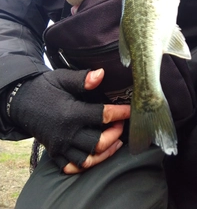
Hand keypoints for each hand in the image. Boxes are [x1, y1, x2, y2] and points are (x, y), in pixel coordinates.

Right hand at [9, 68, 129, 172]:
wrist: (22, 102)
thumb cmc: (44, 88)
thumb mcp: (61, 78)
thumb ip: (82, 79)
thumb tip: (101, 73)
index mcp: (70, 113)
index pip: (102, 115)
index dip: (120, 113)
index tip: (131, 110)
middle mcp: (65, 133)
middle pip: (98, 142)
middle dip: (115, 134)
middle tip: (121, 124)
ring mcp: (59, 146)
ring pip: (88, 159)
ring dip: (106, 152)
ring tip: (116, 142)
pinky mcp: (54, 153)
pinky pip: (73, 167)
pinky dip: (87, 164)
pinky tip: (97, 155)